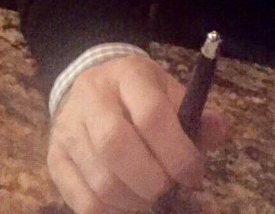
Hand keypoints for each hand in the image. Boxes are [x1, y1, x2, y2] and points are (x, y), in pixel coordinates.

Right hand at [47, 54, 227, 213]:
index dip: (177, 152)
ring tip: (151, 200)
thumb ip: (195, 114)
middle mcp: (91, 98)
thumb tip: (220, 130)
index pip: (150, 113)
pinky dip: (112, 213)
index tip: (193, 175)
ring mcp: (68, 129)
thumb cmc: (138, 95)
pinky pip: (83, 202)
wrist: (90, 87)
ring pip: (100, 180)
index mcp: (127, 75)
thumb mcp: (167, 91)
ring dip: (134, 203)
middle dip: (152, 181)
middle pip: (117, 146)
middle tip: (169, 192)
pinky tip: (128, 204)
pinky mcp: (54, 159)